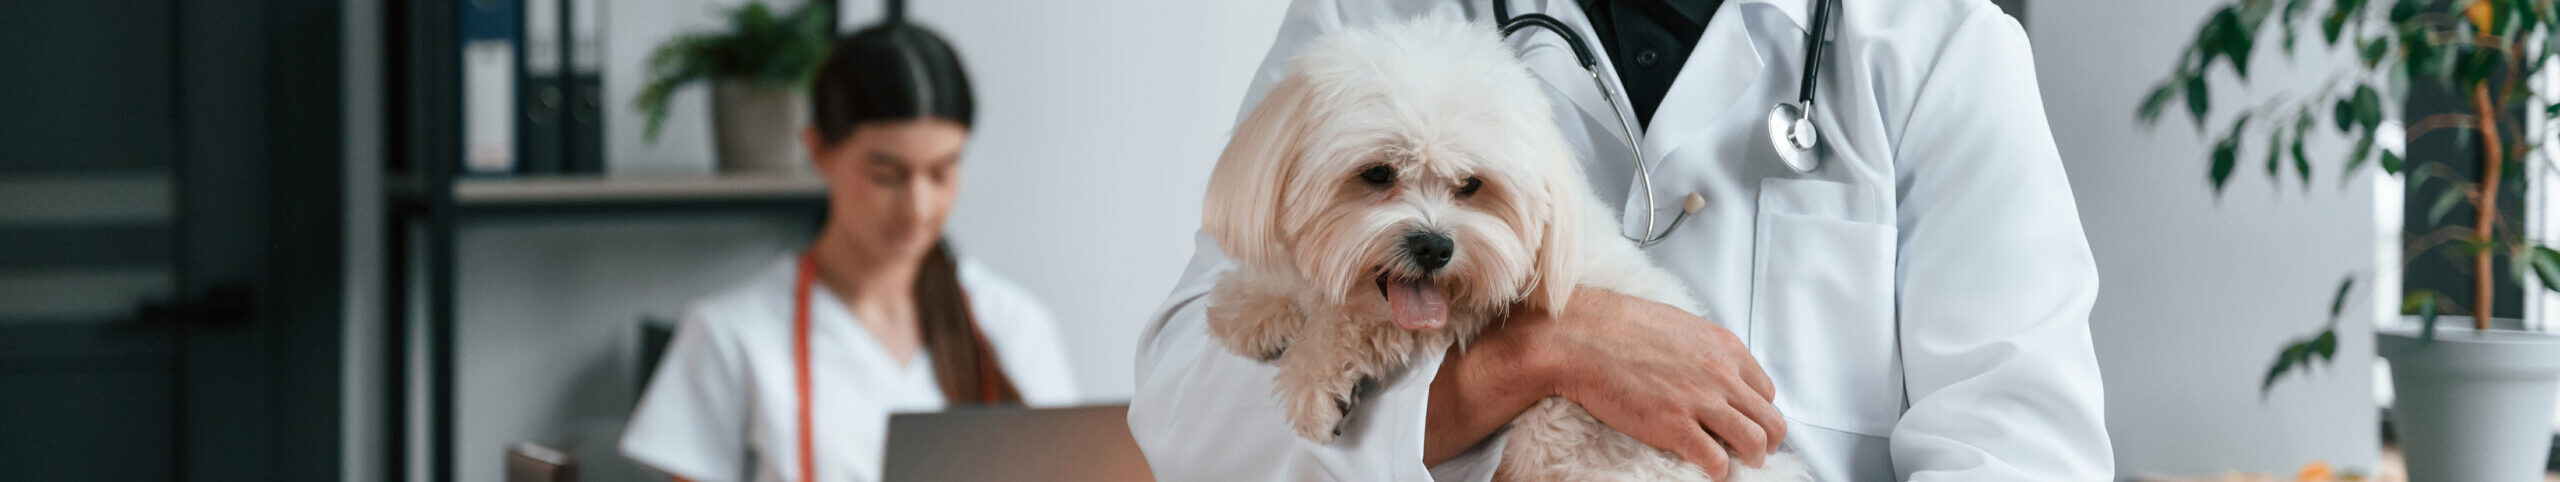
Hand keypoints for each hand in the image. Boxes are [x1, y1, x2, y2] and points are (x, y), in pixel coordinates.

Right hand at [1497, 288, 1784, 475]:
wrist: (1578, 337)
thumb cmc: (1617, 327)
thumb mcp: (1677, 325)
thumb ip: (1704, 349)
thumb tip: (1712, 369)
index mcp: (1724, 348)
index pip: (1766, 390)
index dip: (1759, 410)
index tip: (1748, 420)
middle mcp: (1721, 374)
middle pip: (1769, 419)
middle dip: (1766, 440)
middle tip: (1754, 450)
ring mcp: (1700, 401)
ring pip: (1754, 443)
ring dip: (1751, 458)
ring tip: (1738, 463)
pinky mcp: (1675, 426)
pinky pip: (1717, 460)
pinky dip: (1718, 470)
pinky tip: (1708, 469)